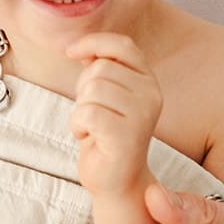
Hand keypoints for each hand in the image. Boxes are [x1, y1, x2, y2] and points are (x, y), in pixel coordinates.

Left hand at [66, 34, 162, 196]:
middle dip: (83, 88)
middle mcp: (151, 95)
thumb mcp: (105, 95)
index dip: (93, 42)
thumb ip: (100, 68)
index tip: (71, 52)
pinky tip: (88, 138)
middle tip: (91, 112)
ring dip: (80, 109)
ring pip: (93, 90)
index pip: (122, 45)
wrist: (116, 181)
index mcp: (148, 81)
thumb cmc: (105, 135)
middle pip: (100, 68)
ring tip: (91, 127)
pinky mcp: (127, 137)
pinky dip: (78, 125)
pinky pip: (87, 113)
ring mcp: (142, 116)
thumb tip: (80, 45)